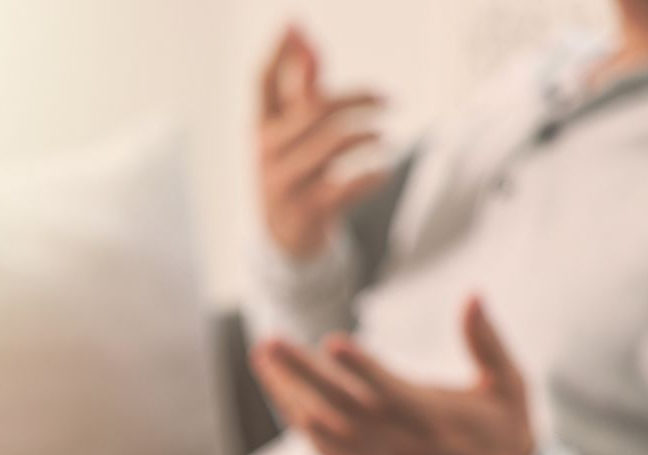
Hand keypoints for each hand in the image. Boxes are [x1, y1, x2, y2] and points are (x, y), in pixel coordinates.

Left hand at [251, 296, 535, 454]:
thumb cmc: (504, 436)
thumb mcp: (508, 386)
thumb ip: (485, 342)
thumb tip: (472, 294)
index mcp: (432, 418)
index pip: (388, 390)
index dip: (359, 367)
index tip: (329, 341)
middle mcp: (398, 445)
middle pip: (338, 407)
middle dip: (298, 374)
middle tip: (268, 343)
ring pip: (321, 431)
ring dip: (287, 396)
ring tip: (264, 361)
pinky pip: (323, 452)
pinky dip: (300, 425)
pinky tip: (282, 398)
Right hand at [257, 25, 388, 258]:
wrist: (283, 240)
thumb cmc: (293, 173)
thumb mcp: (289, 132)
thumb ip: (299, 85)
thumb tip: (301, 32)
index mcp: (261, 128)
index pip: (262, 83)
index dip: (278, 52)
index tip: (292, 21)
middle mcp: (267, 153)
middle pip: (314, 109)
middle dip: (356, 98)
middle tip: (387, 97)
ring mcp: (284, 184)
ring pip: (332, 144)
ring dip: (366, 133)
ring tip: (382, 134)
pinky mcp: (306, 211)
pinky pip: (344, 186)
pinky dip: (370, 176)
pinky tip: (381, 171)